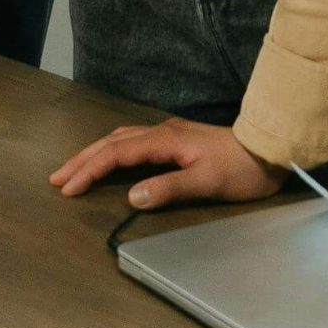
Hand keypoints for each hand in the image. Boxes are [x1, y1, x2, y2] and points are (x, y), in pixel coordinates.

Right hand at [48, 116, 282, 209]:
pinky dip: (111, 150)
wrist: (270, 149)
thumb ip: (168, 188)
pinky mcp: (176, 138)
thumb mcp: (206, 182)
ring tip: (74, 168)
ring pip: (120, 139)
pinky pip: (132, 140)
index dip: (90, 170)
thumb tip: (132, 195)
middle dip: (82, 160)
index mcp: (165, 140)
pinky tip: (109, 157)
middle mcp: (162, 131)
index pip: (116, 154)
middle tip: (57, 178)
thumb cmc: (242, 169)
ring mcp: (169, 133)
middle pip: (111, 142)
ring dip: (94, 153)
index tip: (68, 188)